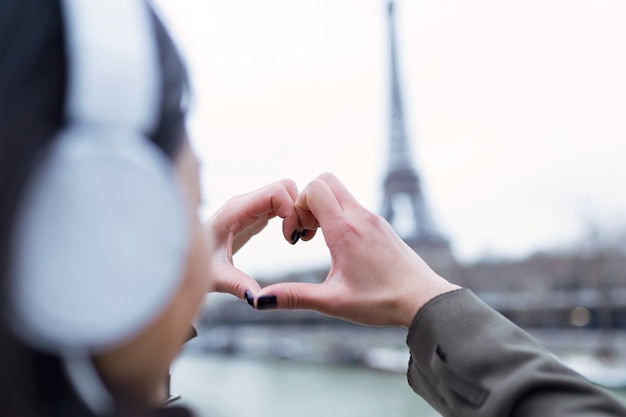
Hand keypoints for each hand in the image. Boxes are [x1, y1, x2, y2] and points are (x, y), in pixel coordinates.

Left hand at [205, 179, 312, 299]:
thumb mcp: (217, 278)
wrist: (186, 258)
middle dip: (299, 208)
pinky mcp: (255, 213)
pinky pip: (282, 203)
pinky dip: (293, 215)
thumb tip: (258, 299)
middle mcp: (244, 203)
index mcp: (235, 211)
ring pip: (286, 192)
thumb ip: (237, 285)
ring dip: (298, 211)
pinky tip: (292, 238)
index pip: (275, 192)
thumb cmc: (196, 265)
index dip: (292, 211)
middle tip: (299, 238)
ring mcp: (250, 206)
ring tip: (297, 239)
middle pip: (284, 186)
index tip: (292, 239)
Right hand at [255, 173, 459, 327]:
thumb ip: (294, 296)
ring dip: (324, 208)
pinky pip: (353, 205)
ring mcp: (373, 218)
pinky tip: (342, 247)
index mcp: (345, 229)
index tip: (300, 235)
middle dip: (309, 199)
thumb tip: (259, 301)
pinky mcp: (381, 224)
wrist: (424, 300)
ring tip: (323, 241)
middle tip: (309, 232)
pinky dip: (340, 215)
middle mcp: (359, 216)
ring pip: (341, 192)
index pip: (315, 188)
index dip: (298, 205)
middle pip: (326, 179)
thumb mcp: (333, 302)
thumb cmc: (381, 302)